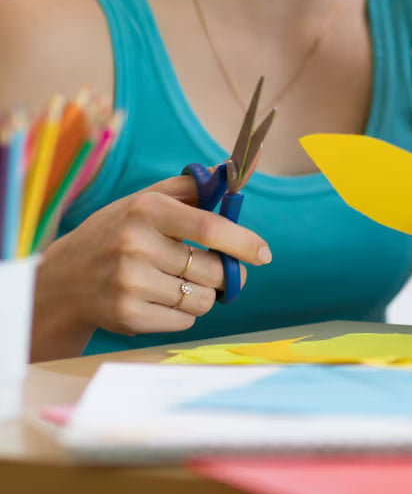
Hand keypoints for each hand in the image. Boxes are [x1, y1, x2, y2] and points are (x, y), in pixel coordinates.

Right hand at [31, 174, 271, 360]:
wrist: (64, 280)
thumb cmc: (118, 232)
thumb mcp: (146, 200)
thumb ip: (191, 187)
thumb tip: (231, 171)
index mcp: (146, 209)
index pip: (209, 227)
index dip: (243, 242)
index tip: (264, 254)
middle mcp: (135, 245)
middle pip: (212, 270)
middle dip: (225, 274)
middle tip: (220, 272)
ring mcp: (129, 283)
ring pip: (201, 299)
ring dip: (203, 295)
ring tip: (182, 284)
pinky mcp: (127, 316)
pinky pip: (184, 321)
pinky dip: (183, 314)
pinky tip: (162, 299)